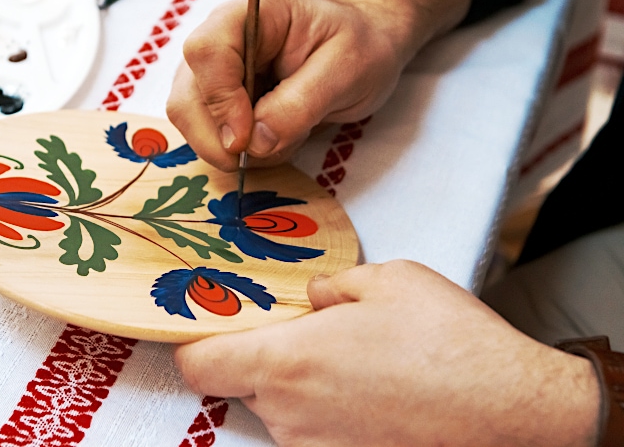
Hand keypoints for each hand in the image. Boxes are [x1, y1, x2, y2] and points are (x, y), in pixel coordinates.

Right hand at [167, 0, 472, 170]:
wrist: (362, 53)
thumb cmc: (359, 49)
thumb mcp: (346, 71)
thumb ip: (300, 104)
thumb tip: (256, 142)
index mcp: (252, 13)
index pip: (207, 51)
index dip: (219, 100)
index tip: (246, 139)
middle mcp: (221, 38)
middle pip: (186, 94)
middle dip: (218, 138)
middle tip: (264, 154)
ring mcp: (213, 71)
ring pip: (189, 119)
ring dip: (229, 147)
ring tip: (283, 138)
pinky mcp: (216, 100)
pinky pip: (207, 134)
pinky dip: (236, 151)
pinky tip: (272, 140)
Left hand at [175, 260, 599, 446]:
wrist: (514, 412)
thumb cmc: (451, 343)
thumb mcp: (388, 279)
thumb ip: (331, 288)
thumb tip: (315, 299)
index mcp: (287, 360)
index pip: (197, 366)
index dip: (195, 347)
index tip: (208, 332)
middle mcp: (290, 413)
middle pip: (243, 385)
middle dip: (266, 360)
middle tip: (313, 338)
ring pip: (282, 411)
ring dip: (304, 389)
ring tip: (360, 367)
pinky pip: (317, 434)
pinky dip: (333, 415)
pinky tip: (376, 396)